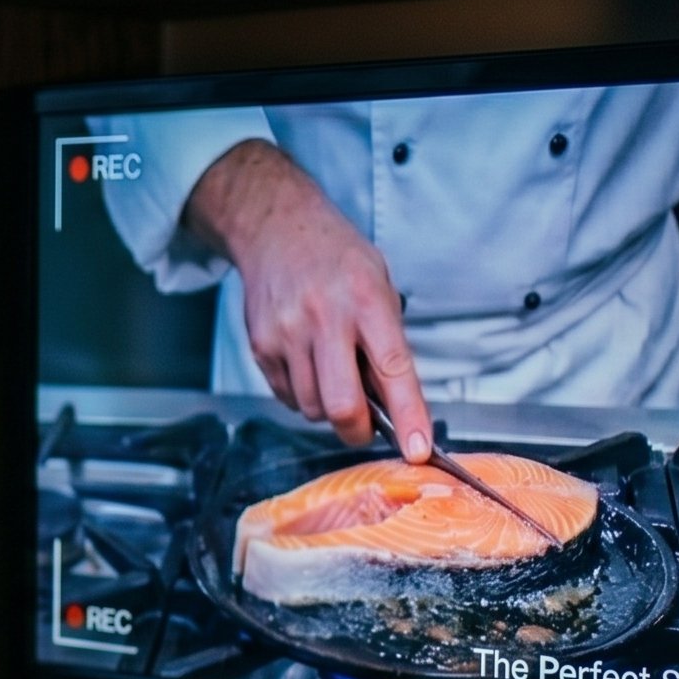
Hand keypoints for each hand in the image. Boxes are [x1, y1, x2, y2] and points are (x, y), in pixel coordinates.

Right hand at [183, 141, 433, 460]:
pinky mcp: (261, 345)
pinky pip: (286, 395)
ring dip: (327, 408)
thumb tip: (393, 405)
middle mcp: (324, 318)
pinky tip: (307, 364)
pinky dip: (302, 394)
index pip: (393, 369)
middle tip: (366, 428)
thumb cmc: (337, 260)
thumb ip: (386, 341)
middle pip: (340, 404)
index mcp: (366, 300)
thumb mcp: (378, 285)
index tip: (418, 450)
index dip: (408, 415)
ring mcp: (287, 333)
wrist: (276, 228)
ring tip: (333, 374)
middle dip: (357, 430)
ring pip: (311, 407)